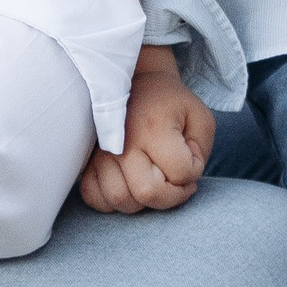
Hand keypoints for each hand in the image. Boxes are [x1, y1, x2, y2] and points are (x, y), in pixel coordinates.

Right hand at [80, 47, 214, 213]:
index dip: (193, 173)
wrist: (133, 84)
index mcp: (154, 127)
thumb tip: (184, 177)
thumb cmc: (169, 104)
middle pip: (147, 192)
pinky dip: (113, 202)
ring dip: (142, 202)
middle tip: (174, 181)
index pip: (180, 172)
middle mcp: (123, 142)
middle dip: (169, 196)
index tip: (190, 159)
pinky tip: (128, 187)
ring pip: (120, 200)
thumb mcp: (199, 116)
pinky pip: (94, 197)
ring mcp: (100, 154)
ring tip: (151, 182)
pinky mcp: (86, 162)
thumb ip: (200, 149)